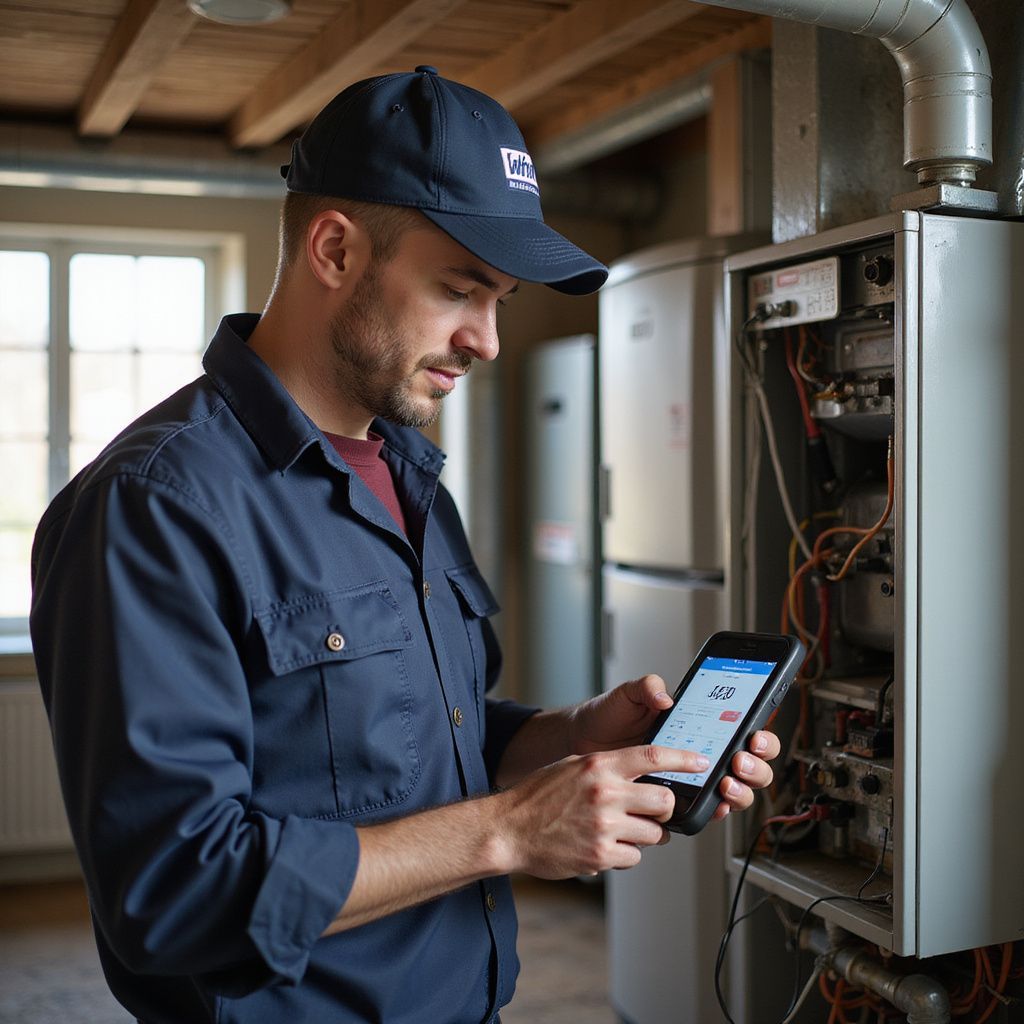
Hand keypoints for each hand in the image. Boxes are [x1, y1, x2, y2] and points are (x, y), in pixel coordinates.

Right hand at [491, 745, 708, 877]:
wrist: (508, 829)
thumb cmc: (538, 797)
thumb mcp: (572, 767)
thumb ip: (607, 768)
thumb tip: (642, 772)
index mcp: (599, 765)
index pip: (653, 756)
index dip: (683, 759)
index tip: (701, 762)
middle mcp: (605, 792)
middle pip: (665, 800)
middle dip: (666, 810)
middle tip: (655, 813)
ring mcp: (604, 825)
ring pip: (654, 834)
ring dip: (645, 836)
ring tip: (622, 832)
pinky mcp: (600, 855)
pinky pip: (634, 857)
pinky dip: (625, 855)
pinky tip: (605, 847)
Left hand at [566, 673, 781, 820]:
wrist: (584, 741)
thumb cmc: (610, 715)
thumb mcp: (630, 694)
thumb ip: (648, 687)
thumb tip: (665, 696)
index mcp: (703, 723)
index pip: (746, 730)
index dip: (761, 736)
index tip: (754, 737)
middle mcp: (704, 751)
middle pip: (752, 765)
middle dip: (756, 767)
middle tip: (739, 761)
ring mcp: (693, 778)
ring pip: (736, 791)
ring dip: (740, 791)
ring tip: (725, 783)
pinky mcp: (677, 798)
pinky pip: (706, 809)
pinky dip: (715, 809)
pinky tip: (712, 805)